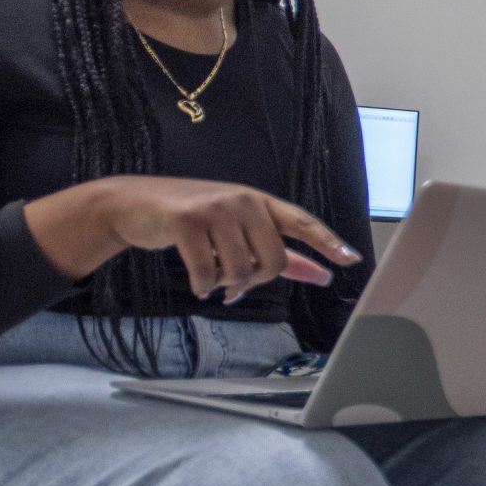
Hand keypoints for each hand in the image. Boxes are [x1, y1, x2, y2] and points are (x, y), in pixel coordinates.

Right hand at [31, 176, 357, 301]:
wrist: (134, 204)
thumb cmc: (193, 220)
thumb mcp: (238, 232)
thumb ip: (282, 254)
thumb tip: (323, 274)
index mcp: (260, 202)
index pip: (302, 222)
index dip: (327, 242)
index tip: (350, 259)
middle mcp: (242, 200)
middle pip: (272, 259)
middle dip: (255, 281)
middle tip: (236, 284)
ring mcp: (214, 208)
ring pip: (239, 269)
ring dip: (225, 285)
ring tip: (213, 279)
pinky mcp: (186, 221)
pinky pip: (207, 272)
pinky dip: (203, 286)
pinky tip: (198, 282)